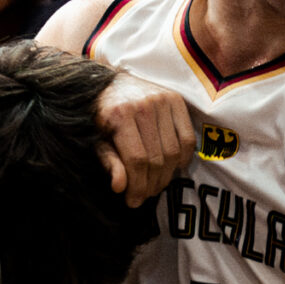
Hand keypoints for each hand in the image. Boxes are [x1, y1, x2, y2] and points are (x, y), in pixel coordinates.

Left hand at [94, 72, 196, 205]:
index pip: (137, 160)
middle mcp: (143, 105)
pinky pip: (187, 138)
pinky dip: (183, 158)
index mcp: (119, 115)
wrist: (112, 81)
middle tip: (145, 196)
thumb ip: (109, 161)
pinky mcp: (176, 99)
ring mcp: (163, 100)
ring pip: (173, 152)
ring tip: (156, 185)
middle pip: (157, 158)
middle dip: (151, 184)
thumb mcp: (97, 139)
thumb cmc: (102, 115)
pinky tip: (172, 167)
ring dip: (166, 176)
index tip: (133, 201)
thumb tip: (120, 187)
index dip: (137, 186)